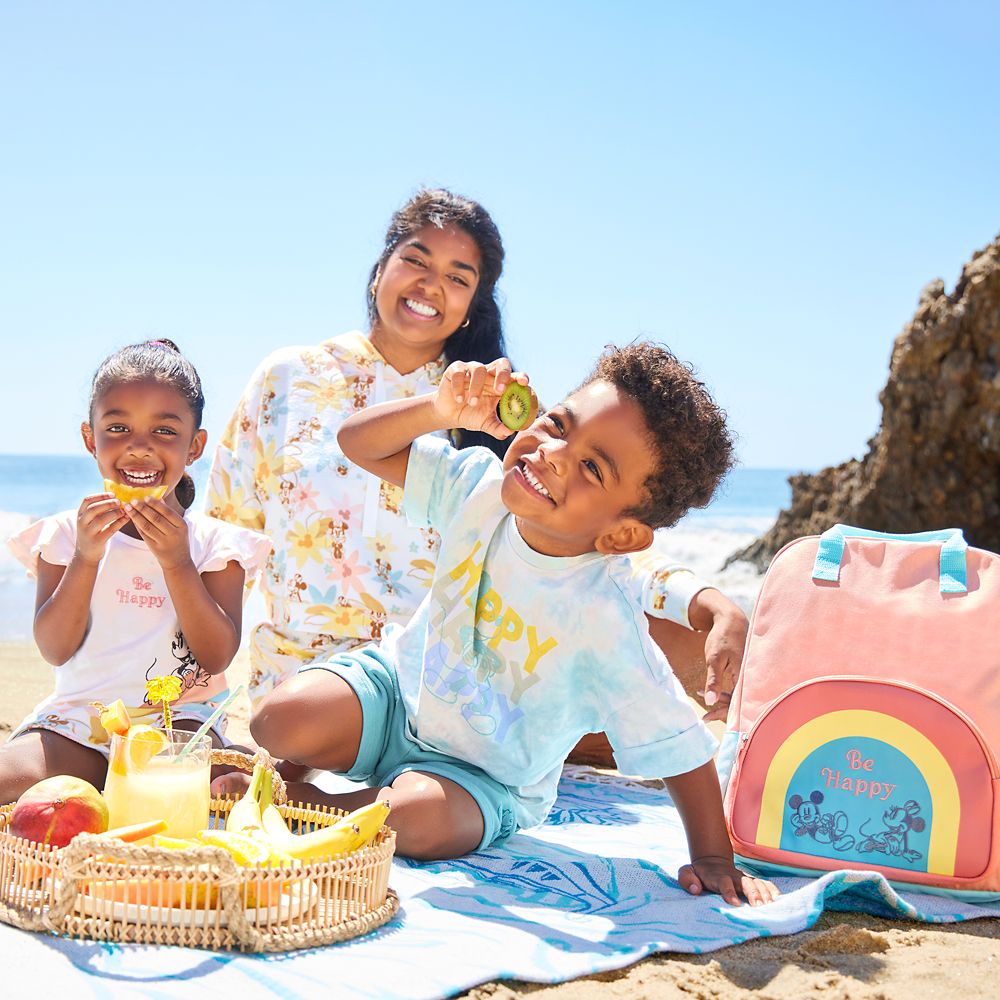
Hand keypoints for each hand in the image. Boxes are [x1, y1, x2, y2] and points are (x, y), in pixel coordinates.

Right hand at [74, 492, 128, 563]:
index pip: (87, 500)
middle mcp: (81, 522)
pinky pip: (110, 530)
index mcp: (80, 514)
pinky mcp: (96, 541)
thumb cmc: (92, 533)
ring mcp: (88, 532)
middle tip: (120, 502)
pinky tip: (127, 519)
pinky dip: (119, 523)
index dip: (101, 495)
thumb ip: (99, 510)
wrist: (85, 554)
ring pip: (101, 519)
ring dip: (115, 513)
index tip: (113, 494)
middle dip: (108, 503)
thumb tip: (117, 498)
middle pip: (94, 509)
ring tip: (124, 511)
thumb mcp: (90, 520)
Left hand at [125, 497, 193, 570]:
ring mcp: (164, 542)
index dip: (155, 504)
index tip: (145, 497)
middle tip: (132, 500)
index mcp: (182, 526)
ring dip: (136, 516)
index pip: (167, 512)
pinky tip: (131, 518)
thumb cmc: (178, 540)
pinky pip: (144, 534)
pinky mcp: (155, 548)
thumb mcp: (179, 526)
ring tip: (128, 508)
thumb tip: (158, 497)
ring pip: (147, 526)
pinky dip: (137, 525)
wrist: (179, 561)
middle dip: (142, 508)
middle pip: (156, 519)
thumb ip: (169, 513)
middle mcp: (174, 534)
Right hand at [435, 359, 535, 438]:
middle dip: (503, 374)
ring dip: (477, 387)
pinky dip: (459, 386)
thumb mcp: (487, 424)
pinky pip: (459, 372)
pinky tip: (459, 399)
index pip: (514, 375)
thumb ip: (499, 428)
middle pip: (502, 363)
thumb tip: (510, 431)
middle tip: (500, 390)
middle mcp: (488, 373)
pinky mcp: (455, 370)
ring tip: (472, 403)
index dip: (521, 376)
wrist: (449, 415)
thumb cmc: (471, 415)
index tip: (524, 383)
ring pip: (479, 368)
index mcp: (500, 384)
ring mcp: (472, 370)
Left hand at [678, 855, 778, 905]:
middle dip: (753, 894)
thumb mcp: (687, 873)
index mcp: (718, 876)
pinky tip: (778, 899)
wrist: (712, 862)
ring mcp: (744, 878)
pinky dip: (772, 889)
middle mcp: (734, 876)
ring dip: (764, 893)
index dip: (728, 891)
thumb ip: (687, 879)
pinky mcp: (752, 881)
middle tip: (759, 907)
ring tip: (771, 906)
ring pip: (757, 883)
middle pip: (746, 883)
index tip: (734, 903)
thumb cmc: (699, 874)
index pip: (723, 882)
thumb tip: (696, 889)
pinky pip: (764, 883)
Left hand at [696, 602, 747, 722]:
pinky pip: (736, 687)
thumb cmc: (722, 636)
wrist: (731, 619)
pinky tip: (707, 693)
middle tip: (704, 717)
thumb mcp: (714, 658)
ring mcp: (748, 674)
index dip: (724, 713)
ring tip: (703, 702)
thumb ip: (713, 680)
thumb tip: (709, 701)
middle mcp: (750, 676)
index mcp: (745, 675)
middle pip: (739, 701)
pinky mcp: (744, 672)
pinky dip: (723, 692)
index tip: (707, 718)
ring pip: (737, 695)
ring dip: (720, 701)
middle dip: (722, 711)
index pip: (737, 702)